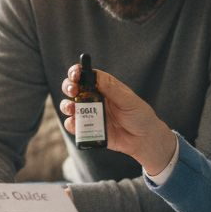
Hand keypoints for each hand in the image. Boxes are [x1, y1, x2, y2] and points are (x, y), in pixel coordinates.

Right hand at [59, 66, 177, 174]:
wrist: (144, 139)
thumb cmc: (140, 116)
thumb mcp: (129, 101)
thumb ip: (112, 90)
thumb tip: (97, 77)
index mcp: (104, 87)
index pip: (87, 75)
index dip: (77, 72)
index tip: (75, 74)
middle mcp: (94, 98)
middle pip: (74, 88)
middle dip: (68, 87)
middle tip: (73, 91)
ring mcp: (90, 114)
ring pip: (70, 106)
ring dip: (66, 105)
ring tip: (72, 108)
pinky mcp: (88, 129)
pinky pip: (74, 125)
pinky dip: (71, 124)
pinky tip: (75, 124)